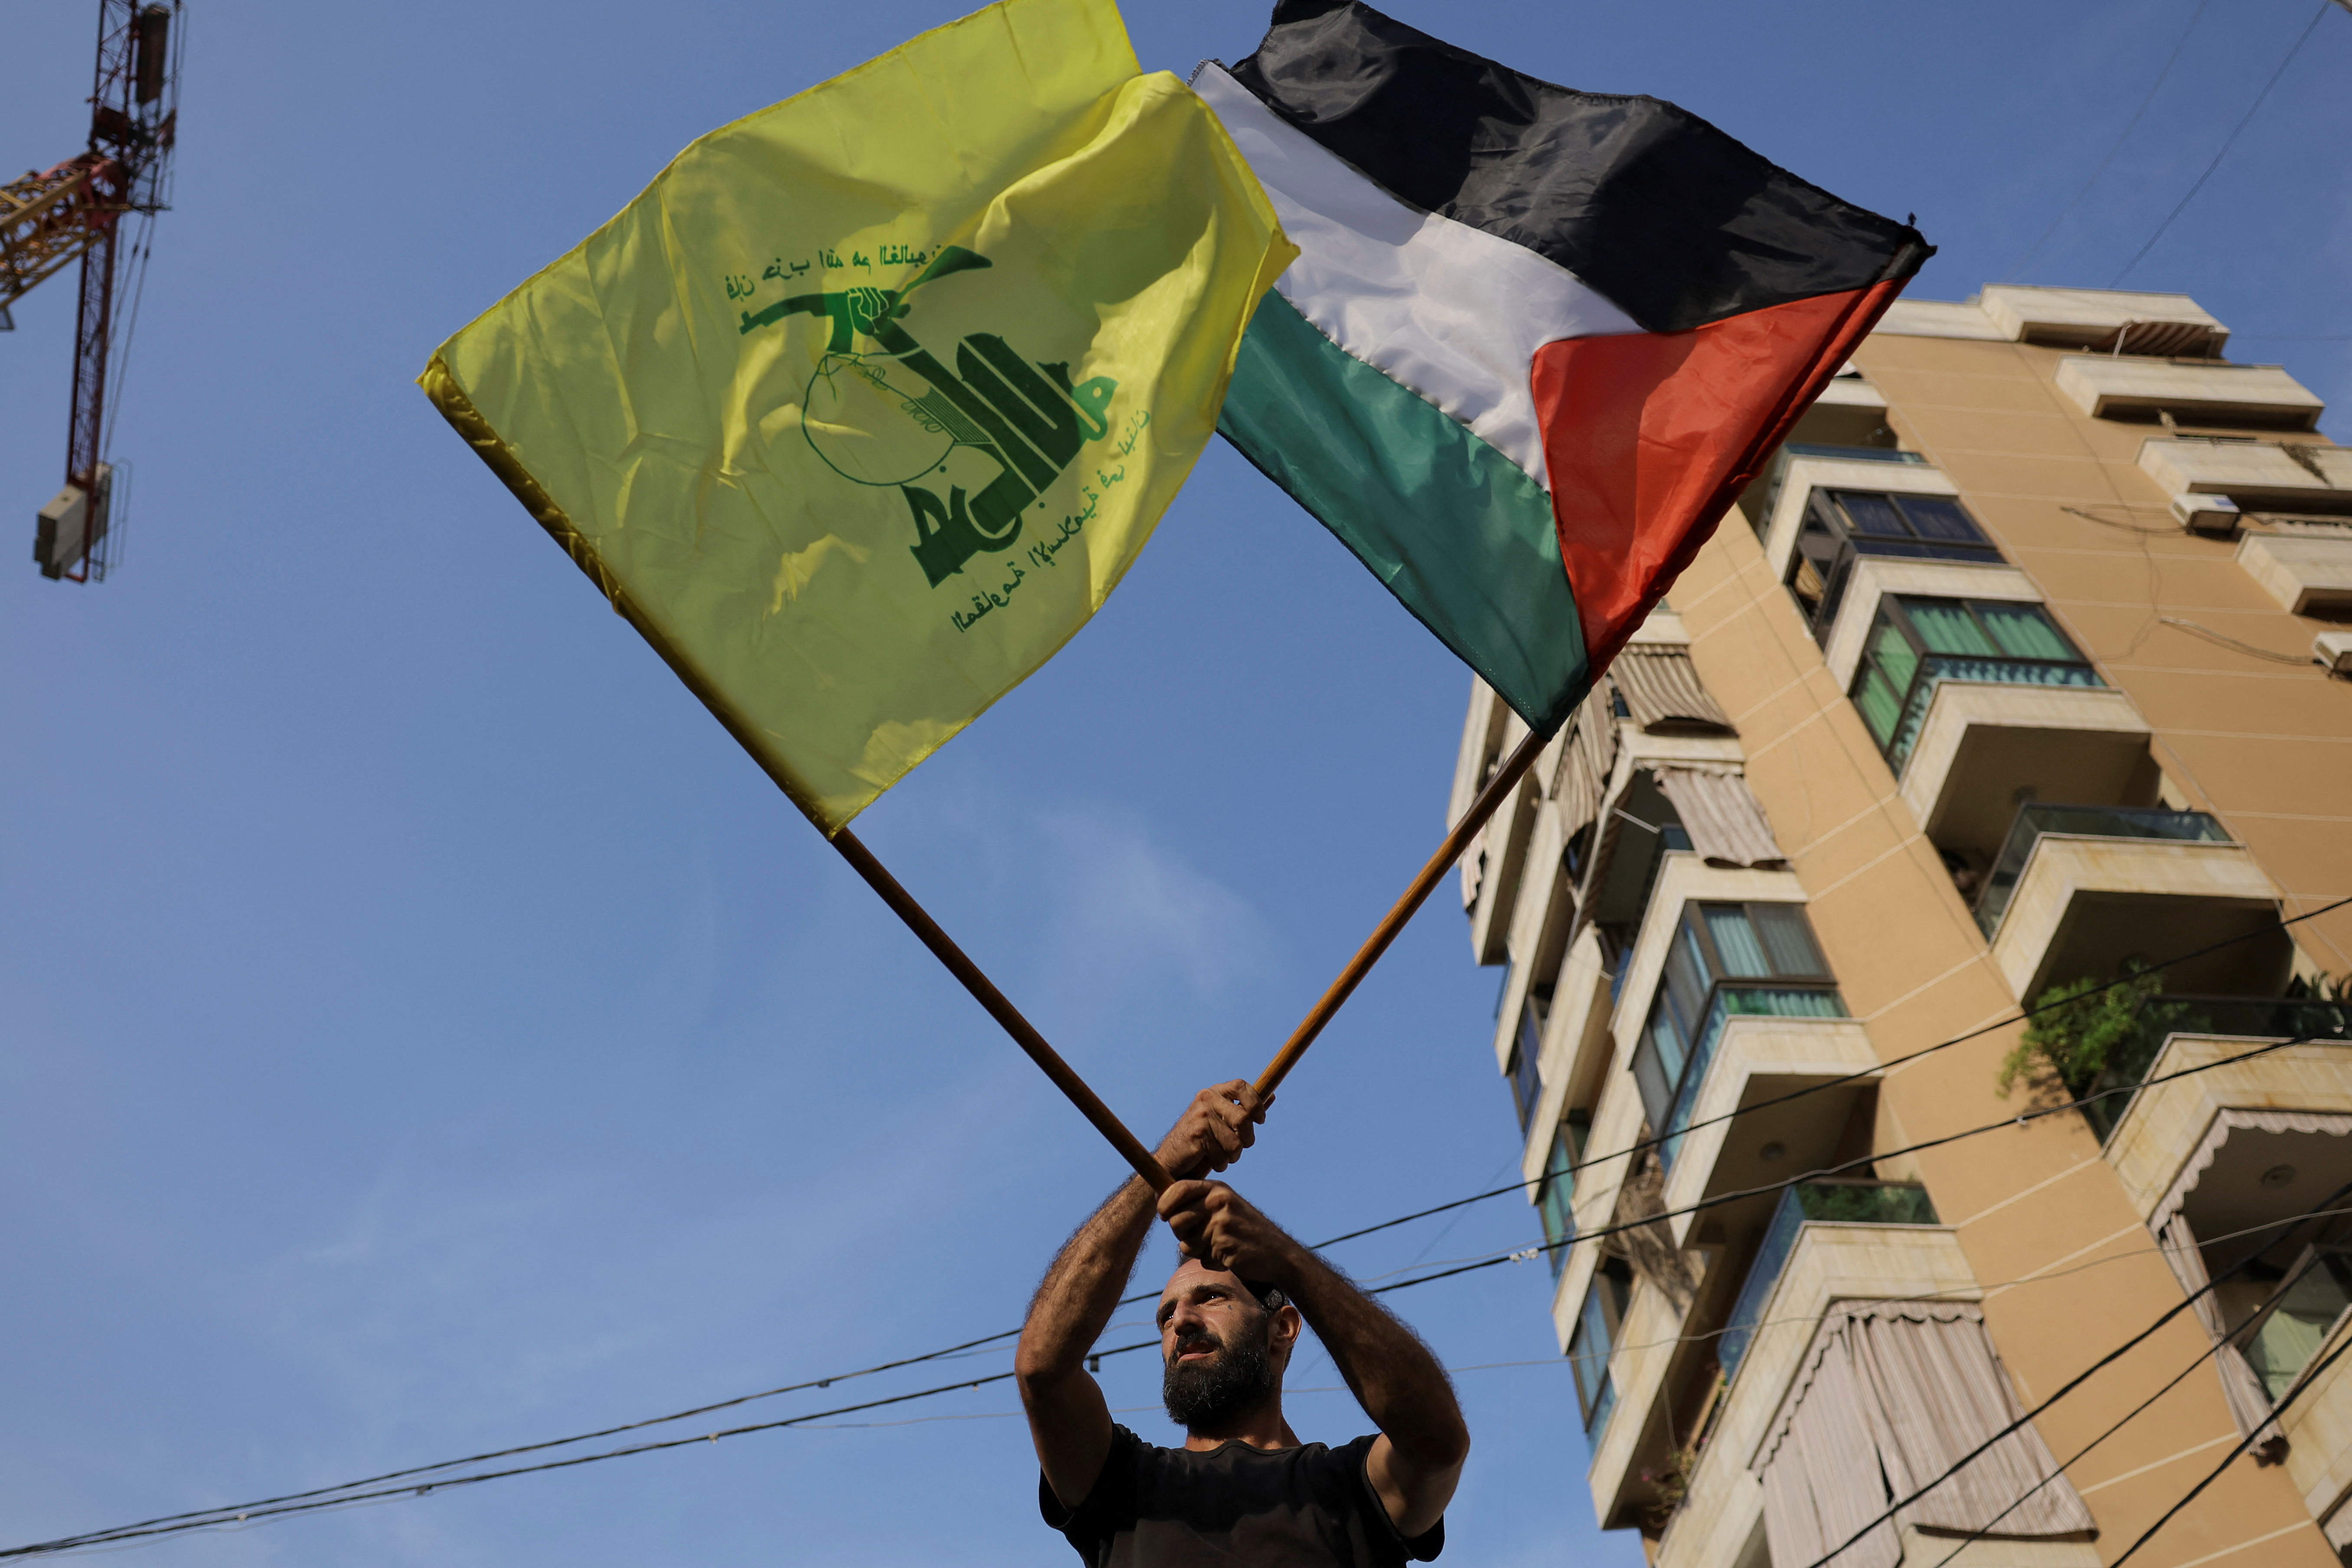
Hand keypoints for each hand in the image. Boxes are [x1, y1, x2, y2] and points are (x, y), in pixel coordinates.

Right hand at [1152, 1081, 1269, 1181]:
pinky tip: (1212, 1162)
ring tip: (1222, 1156)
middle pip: (1243, 1119)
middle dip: (1247, 1139)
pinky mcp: (1197, 1136)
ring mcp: (1200, 1117)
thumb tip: (1272, 1094)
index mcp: (1214, 1092)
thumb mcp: (1221, 1119)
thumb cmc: (1201, 1140)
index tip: (1260, 1120)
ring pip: (1235, 1142)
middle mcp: (1206, 1099)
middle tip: (1239, 1148)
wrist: (1171, 1159)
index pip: (1241, 1086)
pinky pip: (1223, 1155)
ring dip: (1233, 1156)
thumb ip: (1244, 1108)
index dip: (1256, 1104)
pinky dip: (1221, 1164)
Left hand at [1157, 1180, 1301, 1283]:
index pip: (1177, 1188)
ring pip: (1186, 1244)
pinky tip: (1229, 1256)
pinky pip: (1203, 1259)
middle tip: (1202, 1238)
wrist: (1278, 1253)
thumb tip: (1161, 1204)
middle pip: (1175, 1220)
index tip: (1162, 1214)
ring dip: (1198, 1251)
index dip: (1164, 1203)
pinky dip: (1213, 1263)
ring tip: (1219, 1246)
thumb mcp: (1224, 1206)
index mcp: (1217, 1189)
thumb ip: (1198, 1203)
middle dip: (1182, 1234)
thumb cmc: (1245, 1231)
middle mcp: (1218, 1201)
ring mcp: (1222, 1222)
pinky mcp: (1225, 1244)